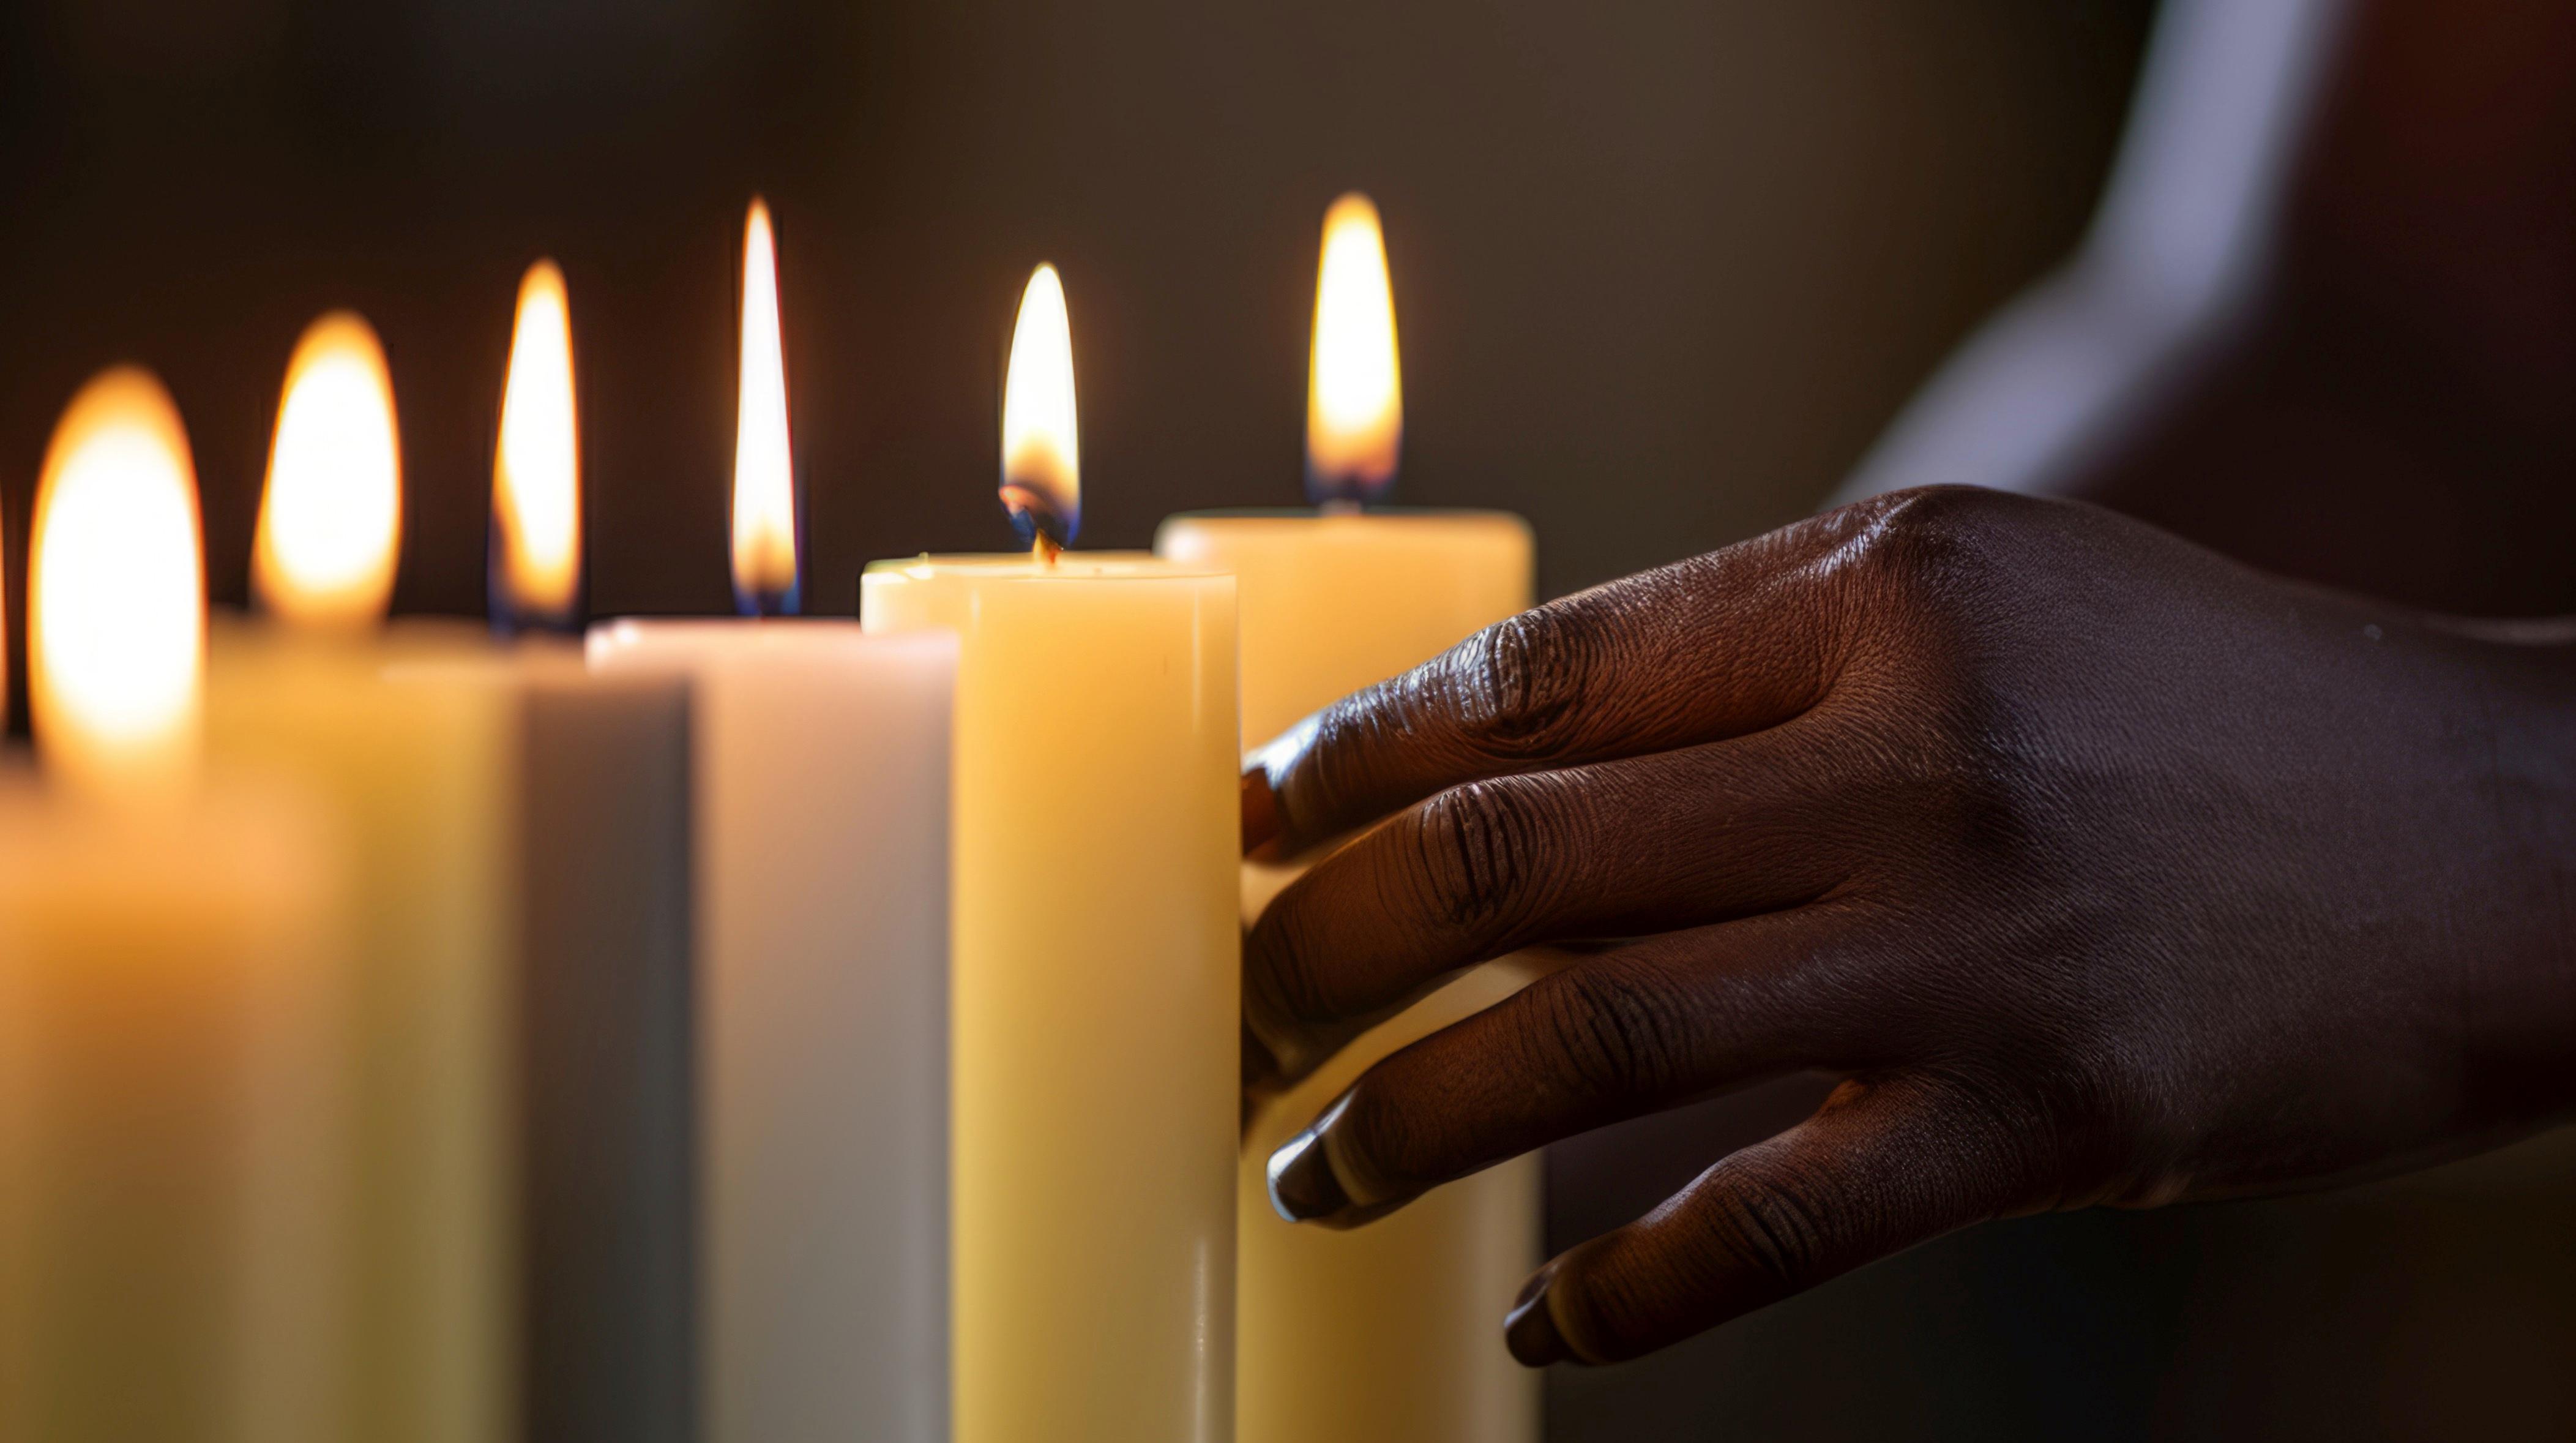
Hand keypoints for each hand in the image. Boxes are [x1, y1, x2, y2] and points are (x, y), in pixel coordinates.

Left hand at [1239, 486, 2575, 1366]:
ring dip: (1406, 1121)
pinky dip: (1622, 1294)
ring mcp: (1970, 938)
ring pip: (1589, 1038)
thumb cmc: (2208, 706)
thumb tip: (1512, 779)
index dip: (1350, 758)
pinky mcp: (2045, 1115)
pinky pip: (1765, 1226)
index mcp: (1874, 586)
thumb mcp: (1987, 600)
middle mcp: (1905, 746)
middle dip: (1323, 943)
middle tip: (1238, 1007)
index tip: (1247, 822)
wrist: (2506, 831)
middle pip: (1513, 853)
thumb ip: (1766, 669)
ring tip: (1310, 1170)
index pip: (1533, 676)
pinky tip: (1539, 1322)